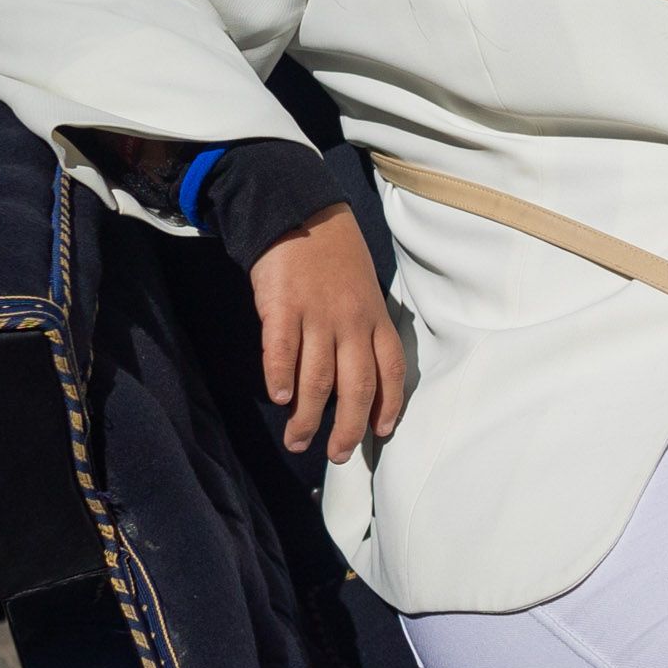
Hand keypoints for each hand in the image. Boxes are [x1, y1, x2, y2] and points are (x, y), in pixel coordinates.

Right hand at [251, 205, 407, 460]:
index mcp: (375, 318)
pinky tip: (277, 398)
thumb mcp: (364, 291)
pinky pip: (282, 350)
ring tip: (297, 441)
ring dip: (307, 416)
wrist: (300, 211)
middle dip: (347, 428)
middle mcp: (352, 321)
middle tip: (337, 456)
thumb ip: (365, 331)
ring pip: (317, 378)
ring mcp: (317, 314)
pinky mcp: (283, 306)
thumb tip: (357, 379)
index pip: (390, 372)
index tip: (379, 434)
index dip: (387, 407)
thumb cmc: (334, 258)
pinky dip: (280, 377)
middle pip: (356, 387)